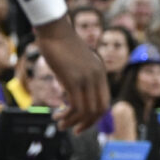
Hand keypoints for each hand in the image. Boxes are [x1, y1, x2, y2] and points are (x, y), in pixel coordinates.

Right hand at [33, 16, 109, 132]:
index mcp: (100, 73)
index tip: (83, 123)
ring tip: (60, 124)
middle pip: (100, 110)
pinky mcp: (73, 79)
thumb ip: (80, 77)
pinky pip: (75, 105)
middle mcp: (97, 77)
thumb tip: (72, 94)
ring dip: (73, 121)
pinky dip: (67, 115)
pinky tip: (57, 116)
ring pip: (87, 110)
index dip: (95, 116)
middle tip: (73, 129)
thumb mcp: (77, 63)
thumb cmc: (62, 45)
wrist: (55, 30)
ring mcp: (86, 78)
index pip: (105, 102)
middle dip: (87, 123)